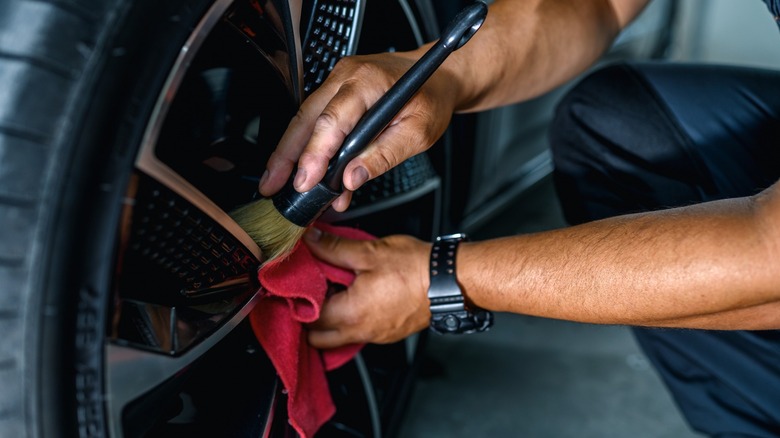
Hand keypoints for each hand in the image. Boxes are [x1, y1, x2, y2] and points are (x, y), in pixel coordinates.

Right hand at [259, 48, 457, 211]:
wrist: (438, 76)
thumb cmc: (431, 97)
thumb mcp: (419, 132)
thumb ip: (385, 155)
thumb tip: (352, 177)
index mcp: (367, 81)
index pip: (331, 121)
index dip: (314, 155)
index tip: (305, 182)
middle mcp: (346, 76)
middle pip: (305, 118)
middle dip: (285, 155)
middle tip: (272, 185)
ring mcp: (338, 81)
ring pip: (304, 120)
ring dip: (292, 154)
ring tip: (279, 184)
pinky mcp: (336, 92)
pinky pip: (317, 120)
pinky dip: (309, 148)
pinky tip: (308, 175)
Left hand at [303, 228, 431, 347]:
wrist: (450, 281)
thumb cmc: (415, 268)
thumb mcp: (369, 252)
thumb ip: (334, 248)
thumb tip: (311, 240)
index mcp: (350, 314)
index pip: (307, 317)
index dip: (297, 299)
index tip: (297, 283)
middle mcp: (360, 331)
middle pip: (317, 337)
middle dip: (308, 318)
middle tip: (310, 292)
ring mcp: (375, 336)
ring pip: (338, 338)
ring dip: (330, 321)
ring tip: (332, 294)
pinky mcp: (388, 334)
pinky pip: (358, 334)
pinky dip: (350, 321)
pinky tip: (356, 298)